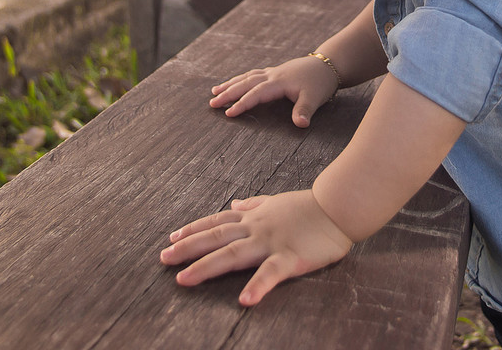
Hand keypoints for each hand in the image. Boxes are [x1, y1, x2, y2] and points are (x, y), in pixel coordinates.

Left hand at [159, 190, 352, 306]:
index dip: (194, 230)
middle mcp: (256, 229)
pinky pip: (270, 273)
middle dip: (188, 249)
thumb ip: (254, 204)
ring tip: (184, 279)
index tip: (172, 238)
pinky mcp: (290, 257)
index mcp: (253, 218)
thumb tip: (235, 203)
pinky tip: (244, 300)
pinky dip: (257, 286)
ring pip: (232, 254)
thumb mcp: (275, 201)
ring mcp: (271, 243)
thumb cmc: (309, 206)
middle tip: (163, 259)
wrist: (338, 206)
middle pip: (215, 239)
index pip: (217, 223)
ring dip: (206, 266)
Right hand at [210, 56, 338, 127]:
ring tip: (214, 91)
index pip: (255, 94)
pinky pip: (252, 74)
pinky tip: (235, 82)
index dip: (242, 104)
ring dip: (230, 84)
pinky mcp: (274, 72)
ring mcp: (272, 72)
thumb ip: (305, 111)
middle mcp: (271, 76)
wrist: (328, 64)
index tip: (228, 113)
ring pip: (246, 77)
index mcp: (278, 83)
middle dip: (227, 93)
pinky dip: (240, 79)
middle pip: (245, 84)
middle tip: (212, 103)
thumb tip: (301, 125)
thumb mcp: (314, 98)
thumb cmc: (320, 83)